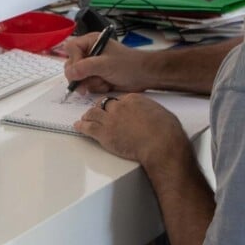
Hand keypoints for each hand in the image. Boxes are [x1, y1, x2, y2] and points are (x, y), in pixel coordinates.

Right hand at [63, 33, 151, 93]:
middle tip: (87, 85)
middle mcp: (89, 52)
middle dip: (80, 77)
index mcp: (90, 42)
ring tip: (104, 82)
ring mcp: (92, 65)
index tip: (80, 71)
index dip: (73, 60)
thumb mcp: (105, 64)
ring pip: (78, 77)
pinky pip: (86, 84)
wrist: (144, 76)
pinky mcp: (95, 77)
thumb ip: (85, 68)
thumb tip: (69, 73)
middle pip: (71, 65)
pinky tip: (106, 85)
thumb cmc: (128, 65)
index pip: (71, 48)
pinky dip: (95, 87)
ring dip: (90, 83)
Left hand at [74, 93, 189, 177]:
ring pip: (93, 113)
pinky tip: (78, 126)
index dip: (115, 105)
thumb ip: (150, 111)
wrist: (161, 144)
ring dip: (88, 115)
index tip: (114, 109)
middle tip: (96, 112)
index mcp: (133, 99)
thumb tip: (149, 115)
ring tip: (85, 118)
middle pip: (104, 104)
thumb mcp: (160, 113)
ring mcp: (110, 120)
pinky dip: (81, 126)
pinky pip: (88, 127)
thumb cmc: (166, 132)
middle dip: (99, 108)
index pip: (118, 99)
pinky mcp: (104, 134)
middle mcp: (119, 106)